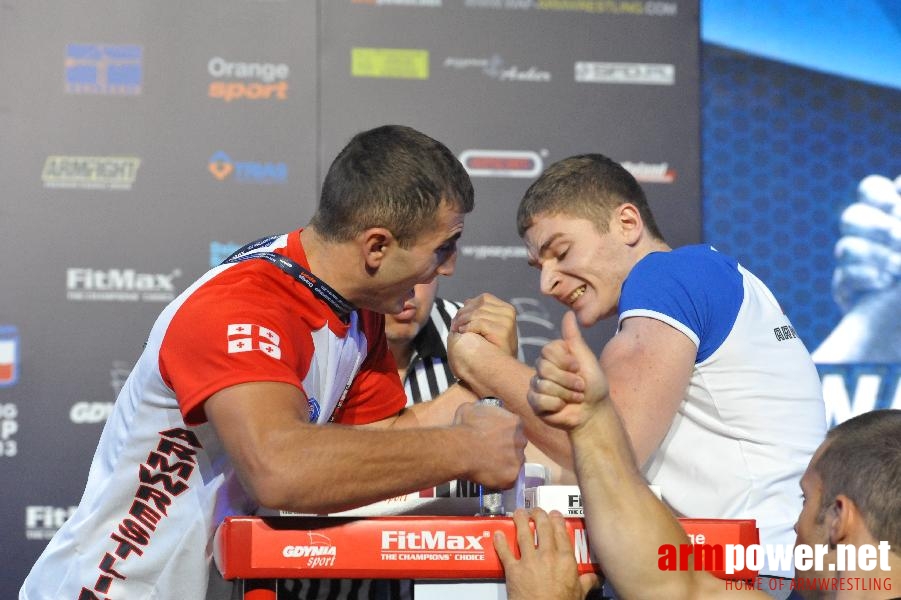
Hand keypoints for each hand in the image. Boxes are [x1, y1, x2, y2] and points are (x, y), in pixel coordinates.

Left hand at [450, 293, 518, 356]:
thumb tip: (466, 302)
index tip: (459, 319)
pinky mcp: (502, 330)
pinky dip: (467, 327)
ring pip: (476, 313)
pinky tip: (462, 334)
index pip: (484, 299)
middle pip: (479, 305)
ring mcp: (507, 321)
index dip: (469, 306)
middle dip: (463, 314)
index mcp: (507, 308)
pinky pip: (478, 323)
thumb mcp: (489, 326)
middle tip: (454, 326)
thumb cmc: (493, 348)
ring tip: (456, 331)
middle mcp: (509, 312)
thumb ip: (480, 313)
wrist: (501, 370)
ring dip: (462, 321)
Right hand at [453, 402, 525, 488]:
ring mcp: (518, 460)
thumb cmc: (465, 427)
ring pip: (514, 464)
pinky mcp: (512, 477)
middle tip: (491, 453)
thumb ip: (483, 412)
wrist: (459, 448)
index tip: (494, 439)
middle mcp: (521, 441)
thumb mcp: (472, 409)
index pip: (515, 430)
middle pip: (517, 446)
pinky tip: (488, 476)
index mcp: (515, 423)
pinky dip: (500, 479)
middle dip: (506, 449)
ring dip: (504, 465)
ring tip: (488, 466)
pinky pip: (508, 480)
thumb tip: (479, 415)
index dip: (504, 435)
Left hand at [494, 508, 599, 599]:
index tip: (554, 513)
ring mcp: (529, 561)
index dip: (557, 519)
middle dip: (538, 515)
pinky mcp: (513, 570)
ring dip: (520, 520)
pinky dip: (500, 542)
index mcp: (565, 559)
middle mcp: (547, 555)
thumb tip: (596, 577)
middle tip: (536, 510)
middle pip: (542, 528)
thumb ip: (586, 582)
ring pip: (523, 534)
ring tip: (518, 512)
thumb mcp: (579, 594)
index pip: (561, 532)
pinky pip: (505, 552)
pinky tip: (497, 534)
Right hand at [528, 311, 605, 430]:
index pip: (548, 350)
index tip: (578, 368)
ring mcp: (537, 386)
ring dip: (565, 394)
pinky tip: (562, 408)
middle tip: (580, 387)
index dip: (565, 361)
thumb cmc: (594, 386)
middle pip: (544, 368)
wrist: (593, 413)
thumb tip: (568, 312)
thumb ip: (574, 338)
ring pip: (543, 385)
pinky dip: (556, 405)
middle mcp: (542, 369)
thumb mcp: (586, 359)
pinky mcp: (534, 403)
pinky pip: (539, 400)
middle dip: (568, 380)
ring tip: (575, 399)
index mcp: (554, 356)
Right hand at [832, 174, 900, 312]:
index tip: (897, 207)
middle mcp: (869, 237)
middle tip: (898, 238)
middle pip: (851, 216)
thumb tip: (899, 186)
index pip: (870, 190)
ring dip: (875, 256)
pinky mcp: (846, 288)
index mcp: (890, 216)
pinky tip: (885, 284)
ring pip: (845, 248)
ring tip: (899, 269)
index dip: (880, 195)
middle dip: (874, 226)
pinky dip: (865, 278)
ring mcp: (855, 263)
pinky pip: (843, 277)